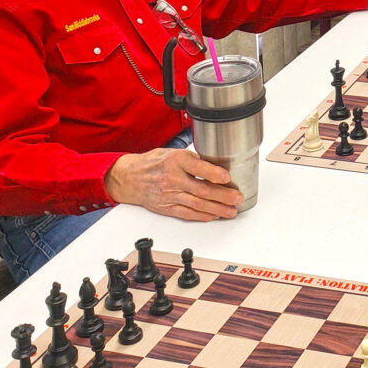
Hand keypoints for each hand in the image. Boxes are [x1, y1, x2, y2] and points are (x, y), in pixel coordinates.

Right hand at [105, 148, 242, 220]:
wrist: (130, 177)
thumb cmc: (154, 163)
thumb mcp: (174, 152)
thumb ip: (194, 159)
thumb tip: (217, 166)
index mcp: (176, 160)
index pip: (198, 168)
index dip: (215, 174)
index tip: (228, 178)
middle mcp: (172, 178)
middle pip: (202, 190)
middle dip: (223, 196)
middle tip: (237, 198)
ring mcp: (169, 195)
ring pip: (197, 204)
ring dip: (217, 209)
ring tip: (232, 211)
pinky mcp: (167, 207)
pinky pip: (187, 213)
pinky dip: (203, 216)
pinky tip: (214, 216)